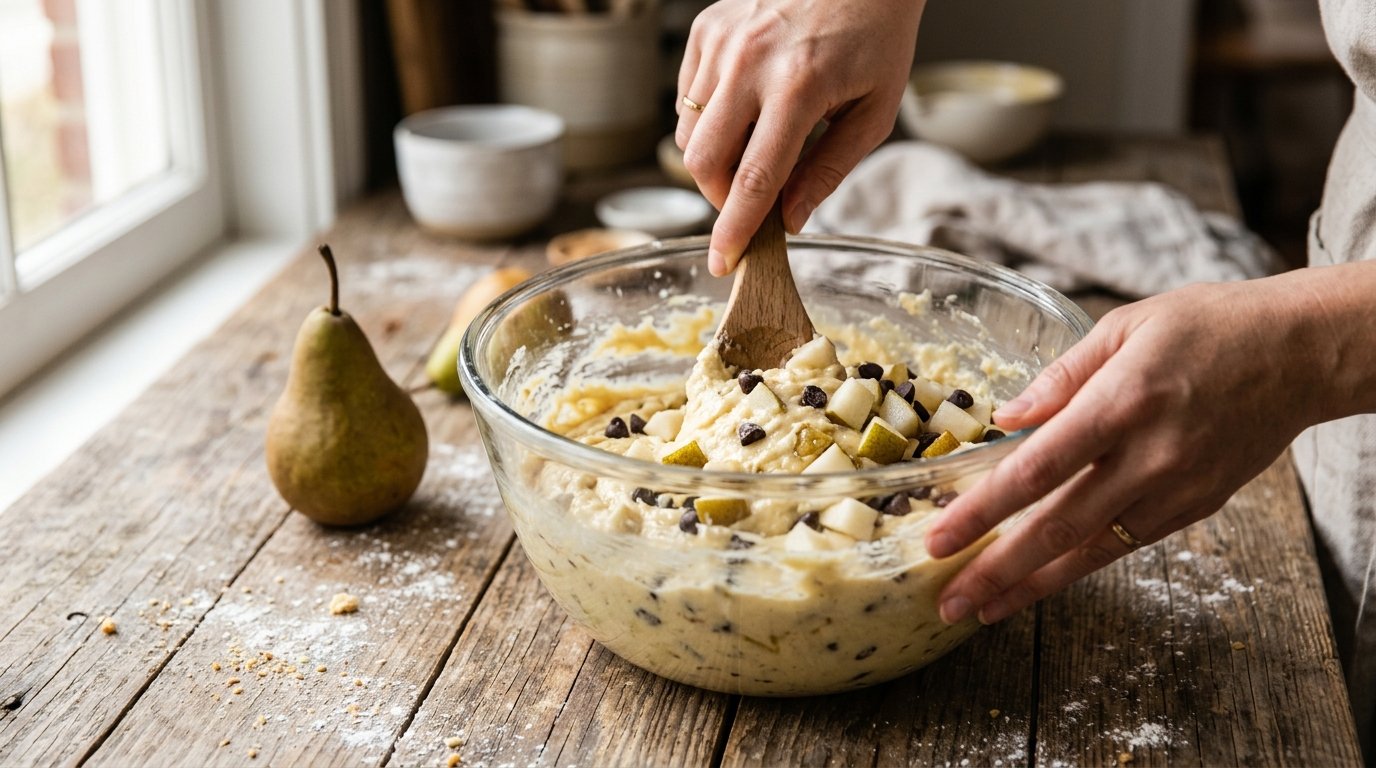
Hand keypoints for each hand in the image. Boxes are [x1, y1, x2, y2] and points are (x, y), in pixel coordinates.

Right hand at [677, 0, 924, 275]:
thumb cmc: (875, 36)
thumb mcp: (874, 111)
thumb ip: (829, 170)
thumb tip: (789, 219)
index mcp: (798, 87)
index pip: (753, 180)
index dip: (735, 230)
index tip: (724, 263)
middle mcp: (749, 63)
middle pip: (704, 162)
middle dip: (721, 198)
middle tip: (753, 200)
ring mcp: (721, 43)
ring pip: (689, 134)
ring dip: (717, 160)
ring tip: (758, 145)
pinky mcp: (705, 30)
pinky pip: (687, 99)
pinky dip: (709, 120)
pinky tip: (745, 108)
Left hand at [923, 276, 1335, 625]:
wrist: (1301, 353)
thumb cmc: (1209, 327)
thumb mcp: (1125, 324)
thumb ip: (1060, 375)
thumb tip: (1005, 418)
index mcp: (1122, 402)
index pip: (1036, 469)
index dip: (983, 511)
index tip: (940, 538)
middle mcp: (1148, 456)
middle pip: (1058, 527)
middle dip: (996, 570)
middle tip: (948, 600)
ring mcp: (1175, 488)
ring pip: (1091, 550)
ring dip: (1031, 585)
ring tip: (982, 609)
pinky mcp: (1196, 507)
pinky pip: (1125, 544)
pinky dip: (1079, 567)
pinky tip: (1040, 583)